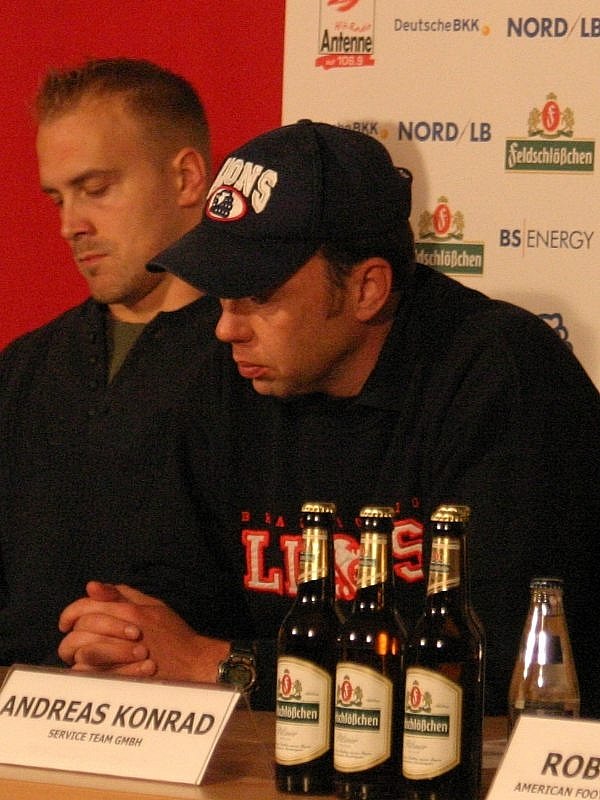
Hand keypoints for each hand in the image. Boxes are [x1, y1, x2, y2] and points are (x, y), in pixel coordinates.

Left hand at [58, 581, 229, 681]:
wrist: (193, 664)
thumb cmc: (174, 634)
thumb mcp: (154, 606)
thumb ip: (123, 594)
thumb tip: (93, 586)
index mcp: (130, 611)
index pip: (86, 606)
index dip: (70, 613)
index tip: (67, 622)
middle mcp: (123, 630)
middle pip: (81, 628)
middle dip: (71, 634)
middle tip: (72, 639)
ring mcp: (121, 655)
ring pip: (81, 650)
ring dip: (75, 652)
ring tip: (78, 656)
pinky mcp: (121, 677)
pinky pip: (88, 673)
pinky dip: (81, 670)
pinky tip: (85, 669)